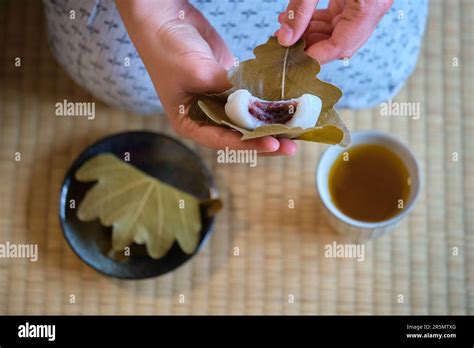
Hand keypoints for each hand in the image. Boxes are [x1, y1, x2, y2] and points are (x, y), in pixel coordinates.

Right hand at [117, 0, 296, 154]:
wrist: (166, 18)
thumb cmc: (169, 49)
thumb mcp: (197, 72)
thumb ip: (226, 91)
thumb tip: (257, 105)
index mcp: (190, 122)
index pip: (222, 141)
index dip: (249, 144)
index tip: (273, 143)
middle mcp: (205, 116)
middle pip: (239, 135)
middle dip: (265, 139)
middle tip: (290, 145)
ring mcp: (219, 101)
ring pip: (248, 119)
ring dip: (269, 123)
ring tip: (294, 129)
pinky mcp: (230, 85)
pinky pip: (251, 97)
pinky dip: (267, 102)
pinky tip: (286, 106)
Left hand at [276, 0, 392, 63]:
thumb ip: (301, 9)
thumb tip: (285, 38)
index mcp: (370, 3)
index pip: (342, 46)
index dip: (315, 56)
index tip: (291, 61)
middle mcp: (374, 6)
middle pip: (341, 42)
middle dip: (311, 45)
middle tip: (284, 44)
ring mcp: (368, 2)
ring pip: (339, 32)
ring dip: (312, 33)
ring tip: (285, 27)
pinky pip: (340, 17)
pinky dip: (319, 21)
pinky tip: (298, 18)